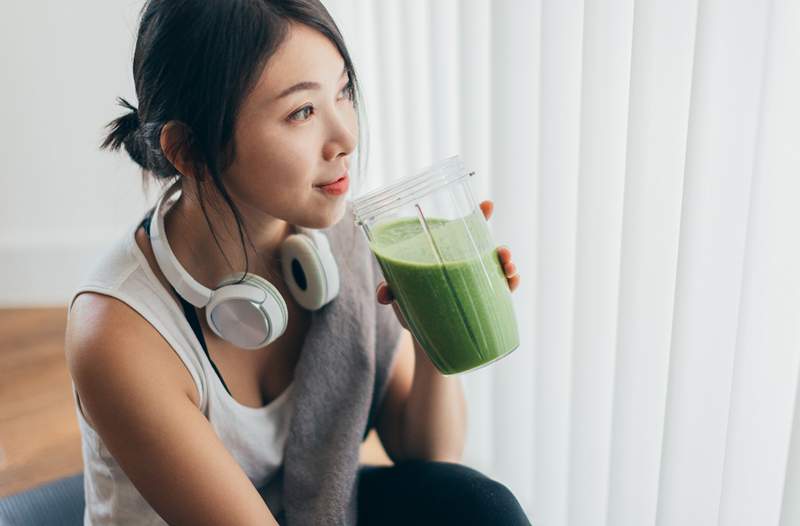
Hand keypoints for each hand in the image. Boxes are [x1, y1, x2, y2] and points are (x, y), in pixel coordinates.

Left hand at [377, 200, 520, 326]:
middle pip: (487, 249)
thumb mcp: (398, 293)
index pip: (464, 230)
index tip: (489, 204)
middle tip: (502, 251)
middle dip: (499, 248)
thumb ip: (389, 289)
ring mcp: (477, 283)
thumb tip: (384, 294)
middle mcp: (465, 265)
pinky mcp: (484, 303)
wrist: (422, 337)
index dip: (478, 215)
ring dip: (508, 266)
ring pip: (499, 269)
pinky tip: (512, 282)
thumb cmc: (410, 305)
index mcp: (446, 254)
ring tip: (509, 269)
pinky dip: (510, 285)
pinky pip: (503, 291)